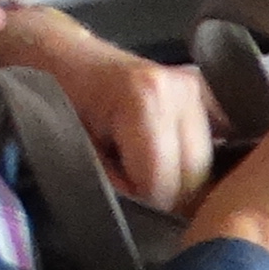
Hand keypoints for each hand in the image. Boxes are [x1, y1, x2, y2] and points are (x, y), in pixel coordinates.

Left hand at [0, 8, 216, 213]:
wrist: (63, 56)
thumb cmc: (56, 97)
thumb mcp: (68, 143)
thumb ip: (107, 180)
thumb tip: (139, 213)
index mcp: (146, 99)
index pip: (162, 180)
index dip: (142, 204)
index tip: (121, 210)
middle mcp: (183, 91)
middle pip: (193, 173)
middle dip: (166, 197)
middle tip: (134, 204)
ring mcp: (198, 90)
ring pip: (206, 163)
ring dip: (181, 182)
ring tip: (145, 183)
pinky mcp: (205, 94)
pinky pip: (212, 143)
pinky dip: (193, 163)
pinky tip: (172, 170)